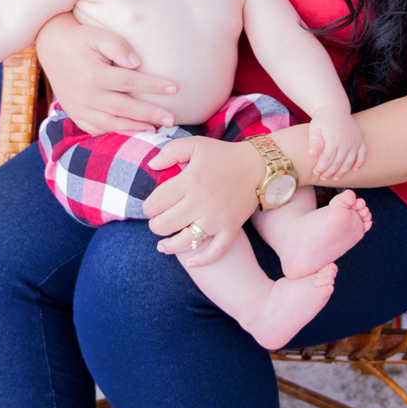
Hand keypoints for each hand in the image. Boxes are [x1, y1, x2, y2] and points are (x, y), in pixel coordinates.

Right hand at [36, 13, 178, 132]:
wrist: (50, 46)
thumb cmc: (80, 38)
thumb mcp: (98, 35)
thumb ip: (119, 47)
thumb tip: (138, 63)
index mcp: (95, 75)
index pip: (132, 82)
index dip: (154, 86)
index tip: (175, 88)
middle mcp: (87, 96)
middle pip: (126, 108)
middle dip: (151, 114)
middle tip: (172, 119)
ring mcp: (79, 108)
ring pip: (111, 124)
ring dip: (135, 127)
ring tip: (155, 128)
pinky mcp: (74, 113)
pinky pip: (95, 129)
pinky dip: (113, 132)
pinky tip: (129, 130)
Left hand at [142, 135, 262, 267]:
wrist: (258, 167)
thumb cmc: (223, 155)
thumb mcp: (195, 144)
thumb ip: (170, 151)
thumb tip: (151, 165)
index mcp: (190, 180)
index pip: (156, 203)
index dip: (148, 208)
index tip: (150, 208)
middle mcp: (201, 202)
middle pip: (166, 224)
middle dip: (155, 226)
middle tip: (157, 223)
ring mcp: (217, 218)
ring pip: (186, 242)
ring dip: (170, 246)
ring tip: (162, 246)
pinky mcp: (231, 228)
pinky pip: (216, 251)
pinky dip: (203, 260)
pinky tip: (191, 263)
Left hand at [308, 108, 366, 181]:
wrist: (335, 109)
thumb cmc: (322, 121)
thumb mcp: (315, 128)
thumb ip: (314, 141)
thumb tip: (312, 154)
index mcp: (333, 138)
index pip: (327, 159)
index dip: (321, 168)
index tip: (316, 172)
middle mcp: (346, 140)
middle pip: (338, 162)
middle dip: (330, 172)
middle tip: (324, 178)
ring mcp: (355, 141)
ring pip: (350, 161)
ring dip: (343, 171)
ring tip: (335, 178)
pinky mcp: (360, 140)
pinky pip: (362, 154)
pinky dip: (359, 163)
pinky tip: (353, 170)